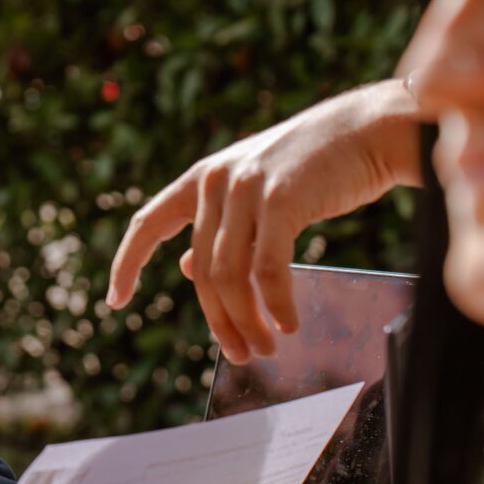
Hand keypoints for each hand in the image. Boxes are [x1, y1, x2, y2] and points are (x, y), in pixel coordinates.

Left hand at [105, 80, 419, 362]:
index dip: (127, 263)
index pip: (148, 222)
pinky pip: (267, 269)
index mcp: (203, 176)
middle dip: (218, 319)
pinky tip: (287, 325)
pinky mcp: (281, 200)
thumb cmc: (316, 166)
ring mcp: (246, 188)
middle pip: (201, 268)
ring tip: (265, 348)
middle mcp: (215, 180)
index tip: (115, 301)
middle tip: (241, 354)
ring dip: (245, 320)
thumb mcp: (255, 191)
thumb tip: (185, 267)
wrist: (368, 129)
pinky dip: (274, 303)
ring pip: (229, 275)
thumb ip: (221, 225)